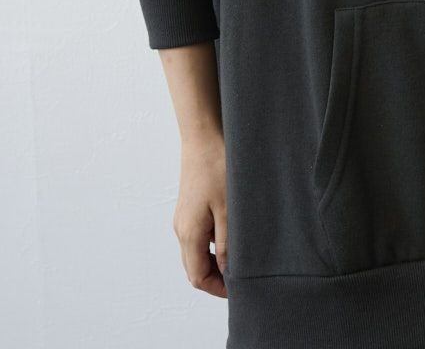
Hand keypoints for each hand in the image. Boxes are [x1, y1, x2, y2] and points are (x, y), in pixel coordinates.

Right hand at [173, 133, 228, 298]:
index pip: (197, 277)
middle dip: (217, 277)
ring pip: (196, 252)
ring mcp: (183, 217)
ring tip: (241, 254)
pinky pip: (198, 236)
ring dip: (215, 259)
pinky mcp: (189, 207)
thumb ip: (226, 243)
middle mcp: (181, 229)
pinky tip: (231, 233)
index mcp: (189, 233)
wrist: (203, 135)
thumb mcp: (229, 209)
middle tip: (244, 275)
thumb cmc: (216, 167)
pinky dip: (212, 243)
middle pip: (195, 268)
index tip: (241, 287)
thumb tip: (226, 271)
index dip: (218, 288)